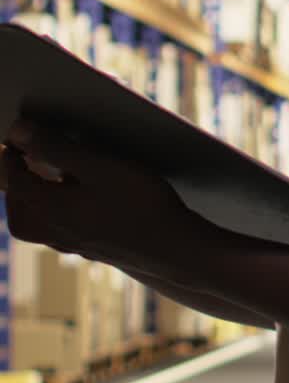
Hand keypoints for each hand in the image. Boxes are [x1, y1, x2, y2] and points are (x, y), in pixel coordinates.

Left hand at [0, 121, 206, 282]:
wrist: (177, 251)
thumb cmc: (140, 203)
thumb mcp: (98, 166)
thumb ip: (54, 148)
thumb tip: (17, 132)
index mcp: (49, 210)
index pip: (14, 180)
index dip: (12, 154)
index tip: (18, 134)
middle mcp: (56, 232)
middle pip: (20, 213)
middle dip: (18, 185)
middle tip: (27, 160)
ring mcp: (77, 245)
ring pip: (41, 226)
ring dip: (39, 201)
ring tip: (53, 177)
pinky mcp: (97, 250)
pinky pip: (64, 232)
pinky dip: (62, 212)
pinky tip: (85, 198)